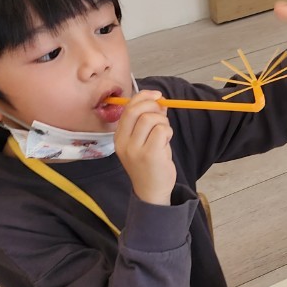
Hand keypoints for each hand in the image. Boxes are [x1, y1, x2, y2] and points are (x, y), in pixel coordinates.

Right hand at [115, 90, 175, 205]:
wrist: (151, 191)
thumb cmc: (149, 164)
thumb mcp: (143, 141)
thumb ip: (147, 120)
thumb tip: (158, 100)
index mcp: (118, 137)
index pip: (128, 108)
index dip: (143, 97)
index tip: (157, 96)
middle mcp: (123, 142)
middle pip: (137, 110)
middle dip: (154, 106)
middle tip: (163, 115)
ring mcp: (135, 149)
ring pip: (151, 119)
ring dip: (163, 123)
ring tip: (164, 136)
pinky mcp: (149, 154)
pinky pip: (162, 130)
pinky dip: (168, 132)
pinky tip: (166, 143)